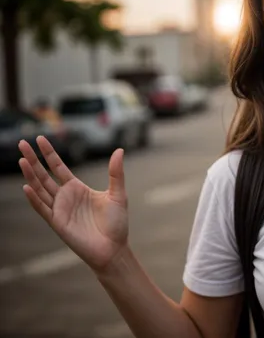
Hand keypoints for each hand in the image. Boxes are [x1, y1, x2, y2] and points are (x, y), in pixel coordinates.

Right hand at [19, 136, 128, 272]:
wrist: (113, 248)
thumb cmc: (116, 223)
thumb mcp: (118, 194)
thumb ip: (116, 173)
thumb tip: (119, 150)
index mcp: (77, 188)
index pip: (58, 167)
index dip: (49, 153)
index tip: (40, 138)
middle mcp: (65, 197)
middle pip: (44, 174)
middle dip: (33, 159)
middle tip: (22, 143)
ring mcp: (60, 209)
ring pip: (40, 188)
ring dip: (31, 175)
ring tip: (22, 159)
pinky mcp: (58, 222)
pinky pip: (43, 208)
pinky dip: (34, 198)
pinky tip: (27, 186)